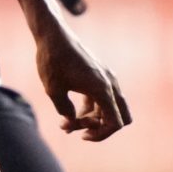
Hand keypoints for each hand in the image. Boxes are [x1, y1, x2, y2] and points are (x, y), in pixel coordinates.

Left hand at [33, 21, 129, 141]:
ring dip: (91, 119)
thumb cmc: (52, 61)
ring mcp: (106, 78)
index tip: (82, 135)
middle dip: (100, 128)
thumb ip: (66, 111)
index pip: (116, 122)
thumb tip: (71, 120)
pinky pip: (101, 99)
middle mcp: (110, 83)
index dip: (101, 134)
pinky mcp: (99, 75)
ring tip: (65, 124)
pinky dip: (90, 109)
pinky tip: (71, 115)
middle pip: (121, 117)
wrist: (52, 36)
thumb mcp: (54, 91)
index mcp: (102, 89)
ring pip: (108, 108)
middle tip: (76, 127)